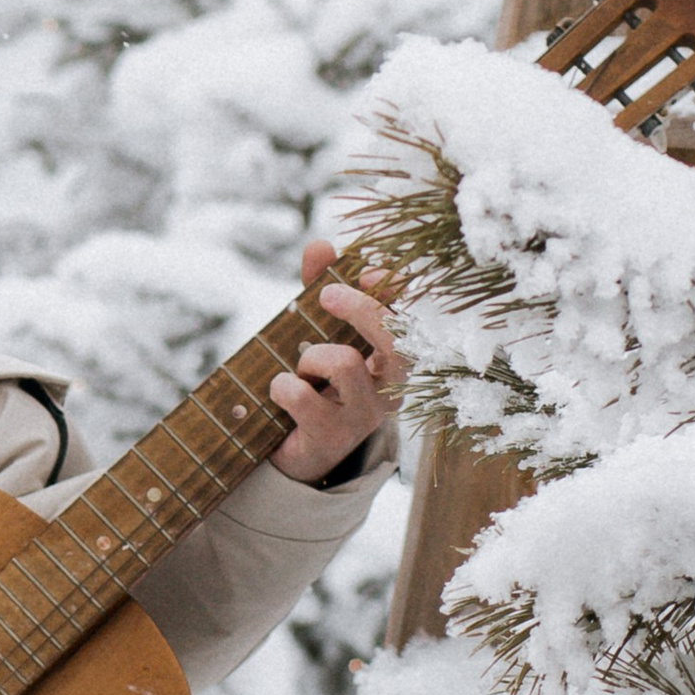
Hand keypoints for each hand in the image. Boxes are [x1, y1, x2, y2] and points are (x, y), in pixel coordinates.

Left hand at [266, 245, 402, 484]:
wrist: (299, 449)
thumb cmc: (317, 381)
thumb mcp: (318, 330)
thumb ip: (320, 287)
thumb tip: (321, 245)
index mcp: (393, 357)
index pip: (413, 318)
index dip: (395, 291)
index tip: (366, 272)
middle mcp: (390, 387)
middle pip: (396, 341)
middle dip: (362, 309)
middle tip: (326, 294)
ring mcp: (364, 414)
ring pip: (345, 363)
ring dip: (311, 355)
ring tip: (302, 369)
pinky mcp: (332, 436)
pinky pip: (302, 395)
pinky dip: (282, 385)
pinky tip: (281, 391)